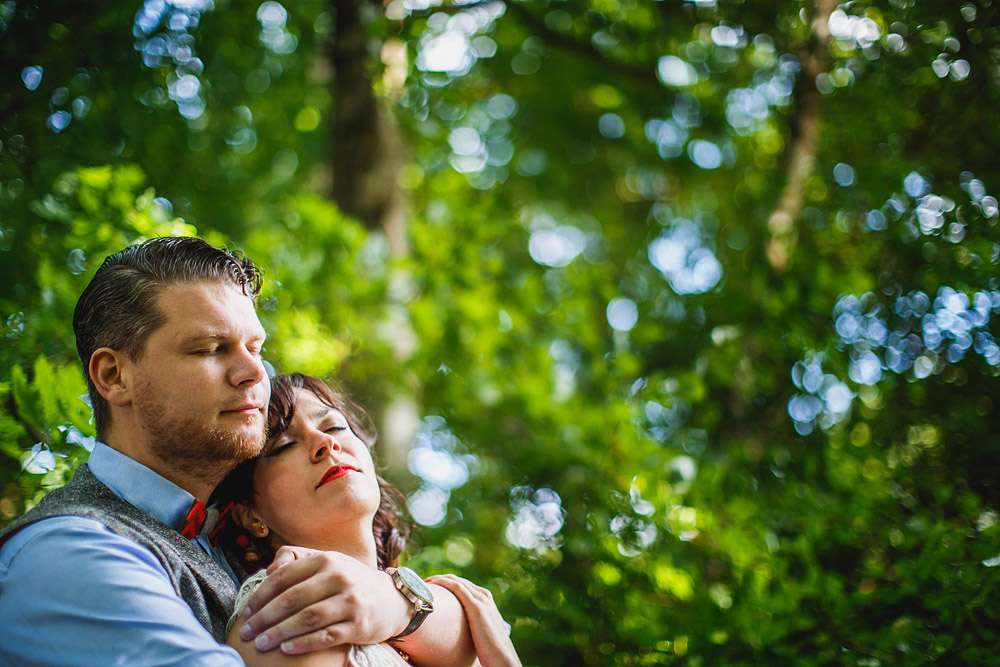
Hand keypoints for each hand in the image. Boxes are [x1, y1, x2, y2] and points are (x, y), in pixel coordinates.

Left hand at [237, 546, 410, 654]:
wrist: (392, 600)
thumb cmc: (351, 581)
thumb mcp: (329, 562)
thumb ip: (298, 559)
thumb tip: (268, 570)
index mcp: (326, 560)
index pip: (285, 577)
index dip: (261, 596)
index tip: (246, 612)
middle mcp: (339, 577)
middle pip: (292, 599)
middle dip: (265, 617)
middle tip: (247, 632)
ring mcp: (350, 601)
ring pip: (307, 618)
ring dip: (279, 633)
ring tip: (261, 644)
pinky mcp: (358, 625)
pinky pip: (325, 636)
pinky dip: (303, 644)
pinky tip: (286, 649)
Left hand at [426, 574, 520, 666]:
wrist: (502, 657)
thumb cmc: (490, 650)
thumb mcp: (479, 632)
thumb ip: (470, 626)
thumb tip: (455, 631)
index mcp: (485, 599)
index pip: (461, 585)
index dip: (444, 584)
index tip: (428, 588)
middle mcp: (484, 595)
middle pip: (456, 580)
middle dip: (438, 580)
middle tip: (420, 585)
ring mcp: (481, 599)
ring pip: (454, 581)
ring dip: (437, 579)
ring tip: (421, 584)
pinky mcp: (476, 606)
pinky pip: (456, 587)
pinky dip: (442, 582)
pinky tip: (430, 585)